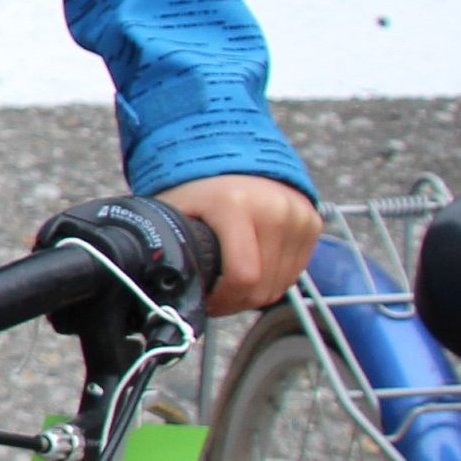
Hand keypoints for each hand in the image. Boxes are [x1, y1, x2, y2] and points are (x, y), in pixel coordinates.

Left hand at [155, 173, 321, 317]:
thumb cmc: (196, 193)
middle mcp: (274, 209)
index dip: (222, 300)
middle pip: (263, 287)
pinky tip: (250, 270)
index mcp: (235, 206)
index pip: (243, 277)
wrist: (234, 159)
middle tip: (215, 296)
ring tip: (229, 284)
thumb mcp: (173, 213)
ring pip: (280, 285)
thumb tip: (148, 286)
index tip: (204, 299)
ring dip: (254, 294)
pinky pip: (294, 273)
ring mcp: (299, 215)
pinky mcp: (312, 222)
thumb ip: (163, 245)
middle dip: (235, 301)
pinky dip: (272, 280)